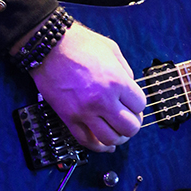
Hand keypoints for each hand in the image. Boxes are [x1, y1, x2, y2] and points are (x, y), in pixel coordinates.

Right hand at [29, 22, 146, 152]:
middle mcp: (103, 99)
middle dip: (132, 124)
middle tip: (129, 118)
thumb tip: (130, 86)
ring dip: (117, 138)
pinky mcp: (69, 118)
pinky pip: (86, 141)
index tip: (134, 104)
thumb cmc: (79, 43)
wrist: (50, 46)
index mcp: (116, 81)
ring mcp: (85, 111)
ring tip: (117, 131)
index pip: (140, 106)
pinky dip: (98, 146)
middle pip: (129, 127)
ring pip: (110, 139)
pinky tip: (103, 144)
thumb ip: (124, 70)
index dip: (139, 105)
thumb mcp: (111, 49)